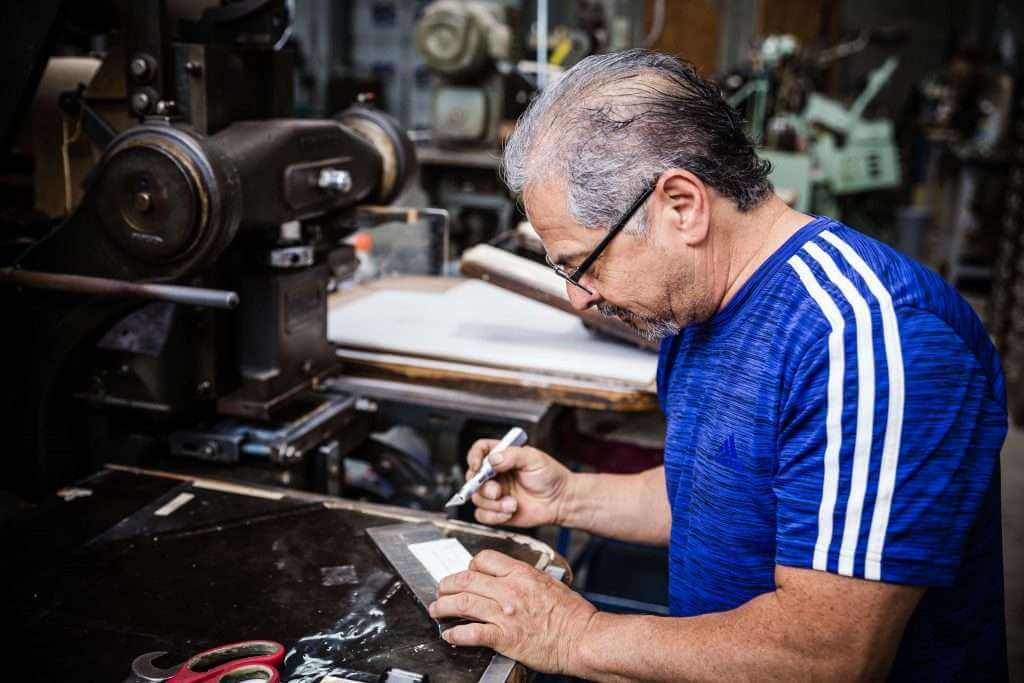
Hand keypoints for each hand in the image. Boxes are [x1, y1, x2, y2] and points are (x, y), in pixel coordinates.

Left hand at [429, 550, 596, 674]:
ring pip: (462, 603)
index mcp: (521, 574)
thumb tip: (512, 580)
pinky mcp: (504, 637)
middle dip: (447, 584)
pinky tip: (449, 635)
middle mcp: (509, 590)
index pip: (484, 559)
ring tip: (436, 609)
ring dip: (443, 606)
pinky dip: (455, 634)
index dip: (470, 565)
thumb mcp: (549, 583)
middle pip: (466, 579)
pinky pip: (471, 633)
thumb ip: (526, 579)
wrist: (583, 638)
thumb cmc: (573, 615)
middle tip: (442, 589)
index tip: (466, 572)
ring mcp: (505, 614)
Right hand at [465, 438, 571, 526]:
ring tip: (511, 503)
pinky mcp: (497, 511)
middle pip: (472, 477)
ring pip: (477, 498)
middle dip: (482, 487)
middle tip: (497, 490)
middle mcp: (496, 474)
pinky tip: (509, 512)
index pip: (480, 451)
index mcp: (503, 457)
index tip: (478, 466)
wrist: (560, 501)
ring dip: (493, 504)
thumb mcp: (534, 459)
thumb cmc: (551, 477)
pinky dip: (494, 516)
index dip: (474, 457)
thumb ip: (513, 455)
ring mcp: (495, 493)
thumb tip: (493, 459)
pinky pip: (482, 515)